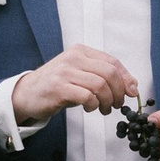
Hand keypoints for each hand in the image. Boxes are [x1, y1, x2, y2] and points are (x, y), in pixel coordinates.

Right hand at [12, 46, 138, 122]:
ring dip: (108, 101)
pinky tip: (90, 108)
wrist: (27, 93)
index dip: (126, 78)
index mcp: (81, 51)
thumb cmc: (57, 85)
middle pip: (110, 73)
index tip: (132, 92)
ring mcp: (65, 72)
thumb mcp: (81, 74)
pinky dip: (94, 105)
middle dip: (119, 92)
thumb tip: (132, 86)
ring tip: (104, 109)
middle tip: (117, 105)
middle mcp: (73, 58)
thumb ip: (102, 76)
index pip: (112, 62)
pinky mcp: (58, 87)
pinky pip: (87, 96)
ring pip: (100, 85)